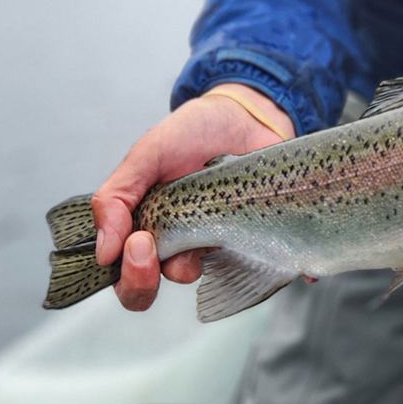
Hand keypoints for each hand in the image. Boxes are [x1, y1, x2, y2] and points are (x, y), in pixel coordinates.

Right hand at [92, 83, 294, 310]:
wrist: (246, 115)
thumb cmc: (191, 133)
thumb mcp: (147, 155)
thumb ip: (117, 197)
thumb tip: (104, 252)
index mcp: (146, 227)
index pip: (126, 276)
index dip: (129, 274)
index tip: (139, 243)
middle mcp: (179, 243)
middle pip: (153, 288)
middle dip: (144, 280)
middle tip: (153, 249)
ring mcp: (218, 242)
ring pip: (206, 277)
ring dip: (202, 261)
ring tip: (215, 223)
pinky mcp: (256, 236)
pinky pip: (264, 263)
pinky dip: (278, 267)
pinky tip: (298, 266)